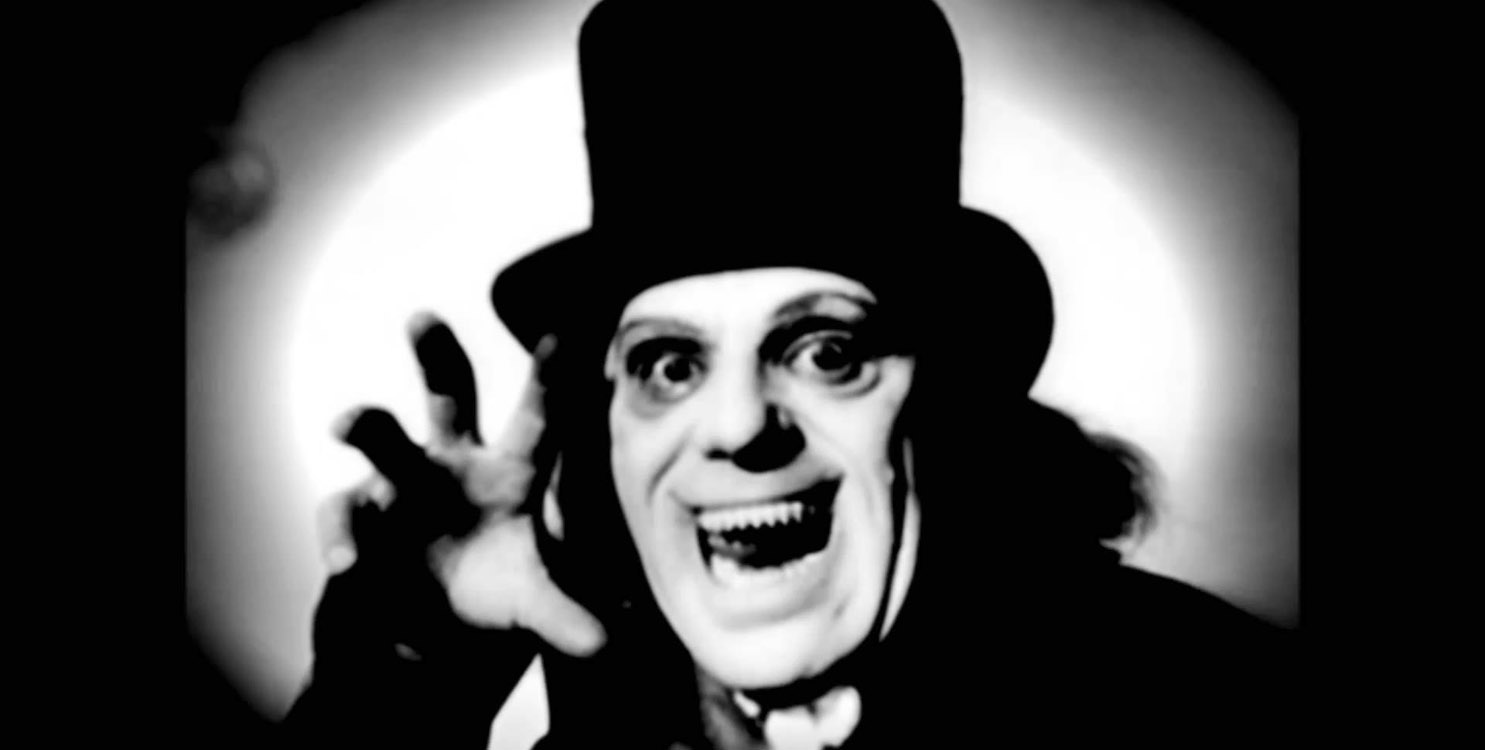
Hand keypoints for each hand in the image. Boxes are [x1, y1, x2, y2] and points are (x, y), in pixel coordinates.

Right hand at [316, 312, 604, 657]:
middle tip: (422, 317)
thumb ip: (563, 616)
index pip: (536, 417)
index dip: (548, 379)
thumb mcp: (529, 603)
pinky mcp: (358, 520)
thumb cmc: (491, 593)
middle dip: (435, 354)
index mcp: (510, 470)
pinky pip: (344, 515)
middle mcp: (454, 462)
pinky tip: (349, 565)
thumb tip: (608, 644)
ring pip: (382, 438)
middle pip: (447, 395)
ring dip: (366, 425)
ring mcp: (399, 484)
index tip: (561, 333)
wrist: (426, 632)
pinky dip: (344, 537)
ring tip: (349, 423)